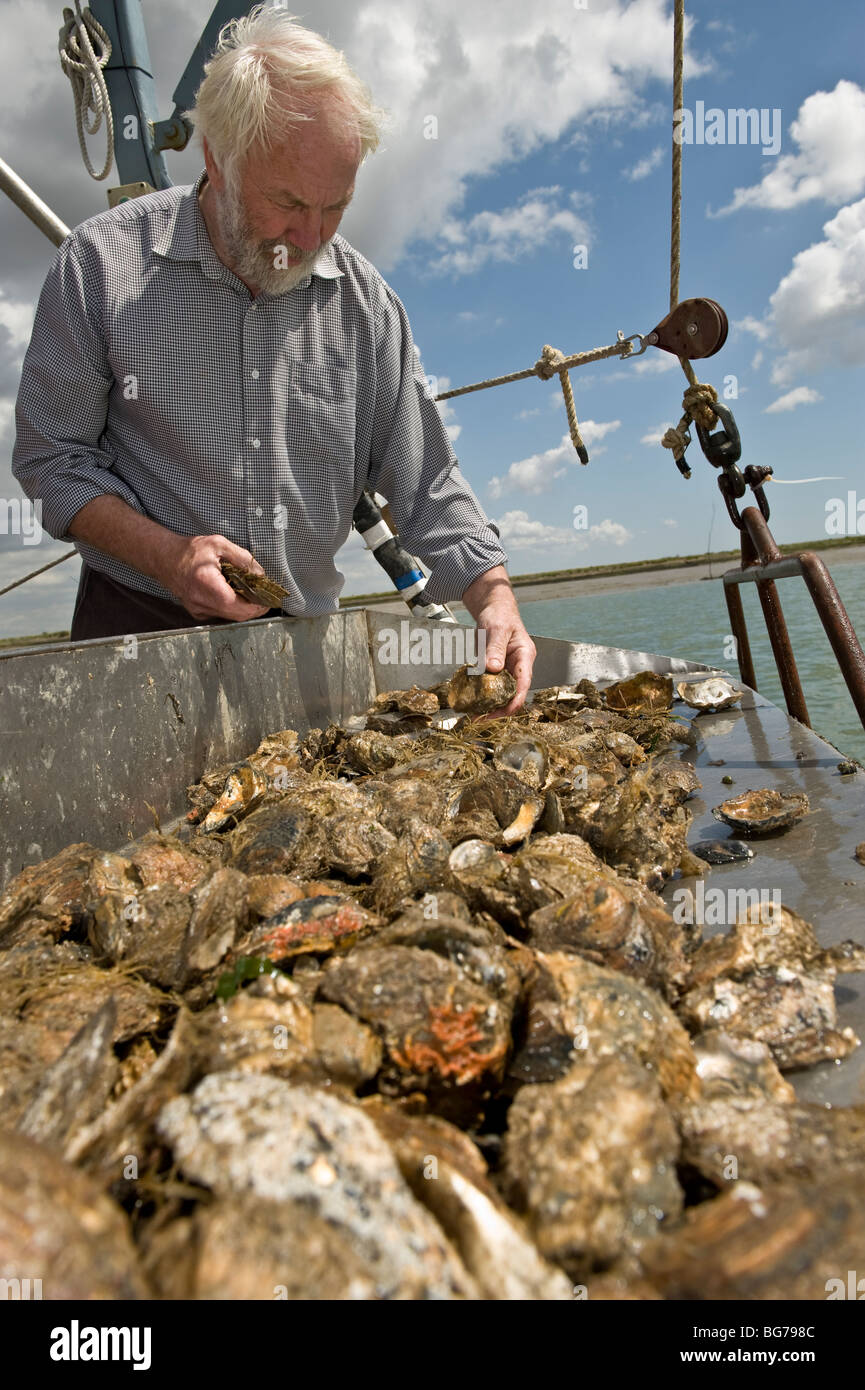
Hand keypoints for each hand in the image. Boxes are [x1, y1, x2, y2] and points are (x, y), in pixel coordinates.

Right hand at [163, 534, 271, 622]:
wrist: (165, 559)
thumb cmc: (190, 550)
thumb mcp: (219, 544)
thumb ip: (242, 559)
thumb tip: (261, 574)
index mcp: (207, 584)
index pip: (239, 606)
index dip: (257, 606)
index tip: (267, 599)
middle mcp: (201, 601)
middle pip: (237, 615)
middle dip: (253, 609)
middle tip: (264, 598)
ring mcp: (198, 609)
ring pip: (230, 617)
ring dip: (243, 608)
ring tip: (250, 593)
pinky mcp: (197, 612)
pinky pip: (220, 614)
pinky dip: (231, 607)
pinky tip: (233, 594)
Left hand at [461, 565, 536, 716]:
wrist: (493, 607)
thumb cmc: (499, 615)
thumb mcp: (496, 629)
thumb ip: (495, 649)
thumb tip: (494, 669)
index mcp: (525, 656)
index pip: (523, 684)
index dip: (513, 701)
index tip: (499, 712)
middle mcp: (519, 666)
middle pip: (513, 694)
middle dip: (499, 708)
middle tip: (479, 717)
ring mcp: (508, 669)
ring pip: (502, 693)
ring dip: (489, 705)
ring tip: (473, 714)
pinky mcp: (496, 670)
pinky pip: (491, 687)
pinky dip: (482, 696)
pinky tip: (470, 702)